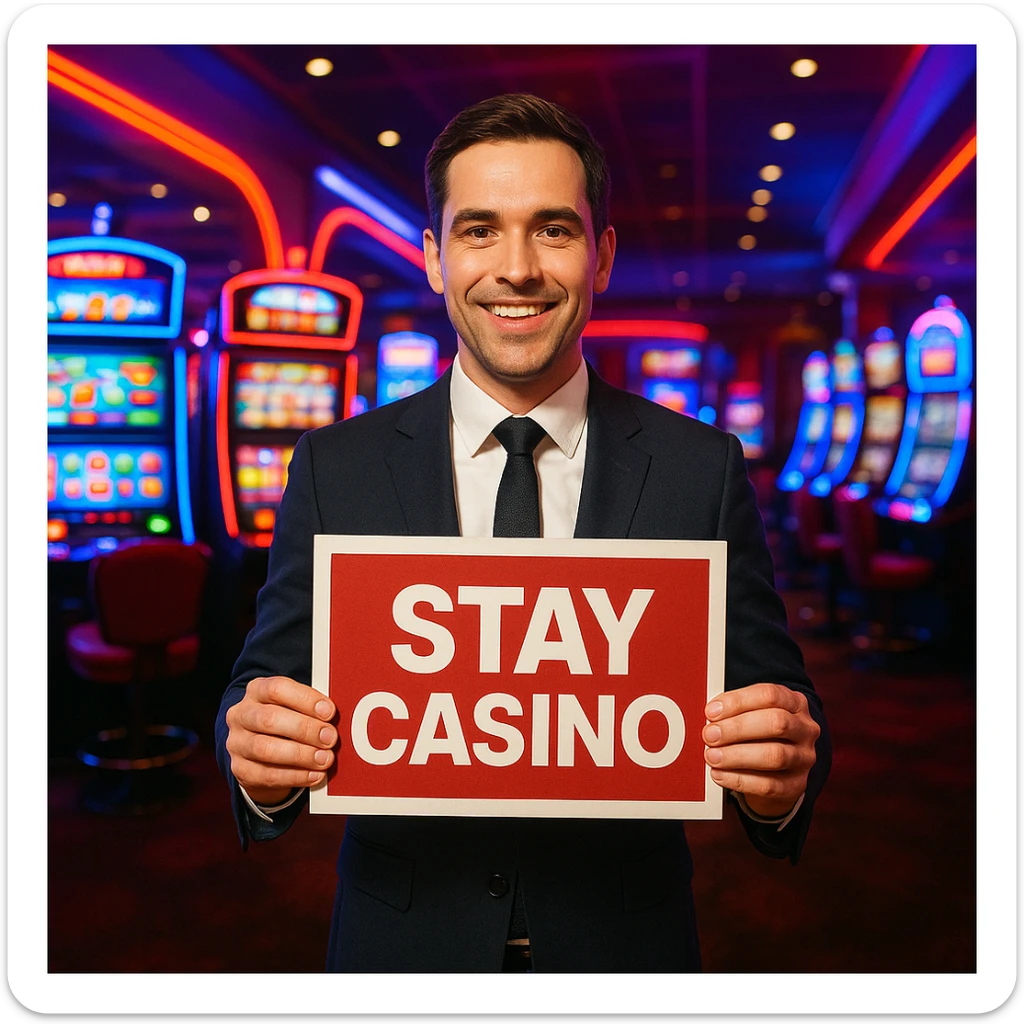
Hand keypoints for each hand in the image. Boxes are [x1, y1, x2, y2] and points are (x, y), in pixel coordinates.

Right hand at [224, 675, 337, 805]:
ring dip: (301, 755)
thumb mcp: (295, 707)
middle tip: (330, 738)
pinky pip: (267, 775)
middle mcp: (241, 714)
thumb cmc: (286, 722)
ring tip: (325, 759)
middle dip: (305, 729)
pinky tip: (315, 775)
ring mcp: (236, 743)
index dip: (305, 699)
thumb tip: (336, 716)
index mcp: (256, 690)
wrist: (260, 752)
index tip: (330, 711)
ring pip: (265, 749)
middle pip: (270, 719)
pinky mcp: (240, 769)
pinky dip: (295, 776)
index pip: (277, 689)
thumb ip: (311, 708)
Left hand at [702, 682, 819, 818]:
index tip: (711, 711)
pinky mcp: (796, 785)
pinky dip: (739, 780)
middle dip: (737, 728)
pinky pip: (769, 785)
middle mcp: (805, 729)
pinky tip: (719, 774)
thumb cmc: (758, 734)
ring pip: (775, 755)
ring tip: (711, 756)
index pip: (770, 695)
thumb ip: (734, 710)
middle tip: (709, 734)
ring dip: (737, 755)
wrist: (779, 770)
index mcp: (794, 703)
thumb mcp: (752, 713)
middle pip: (776, 722)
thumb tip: (708, 715)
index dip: (738, 702)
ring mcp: (804, 758)